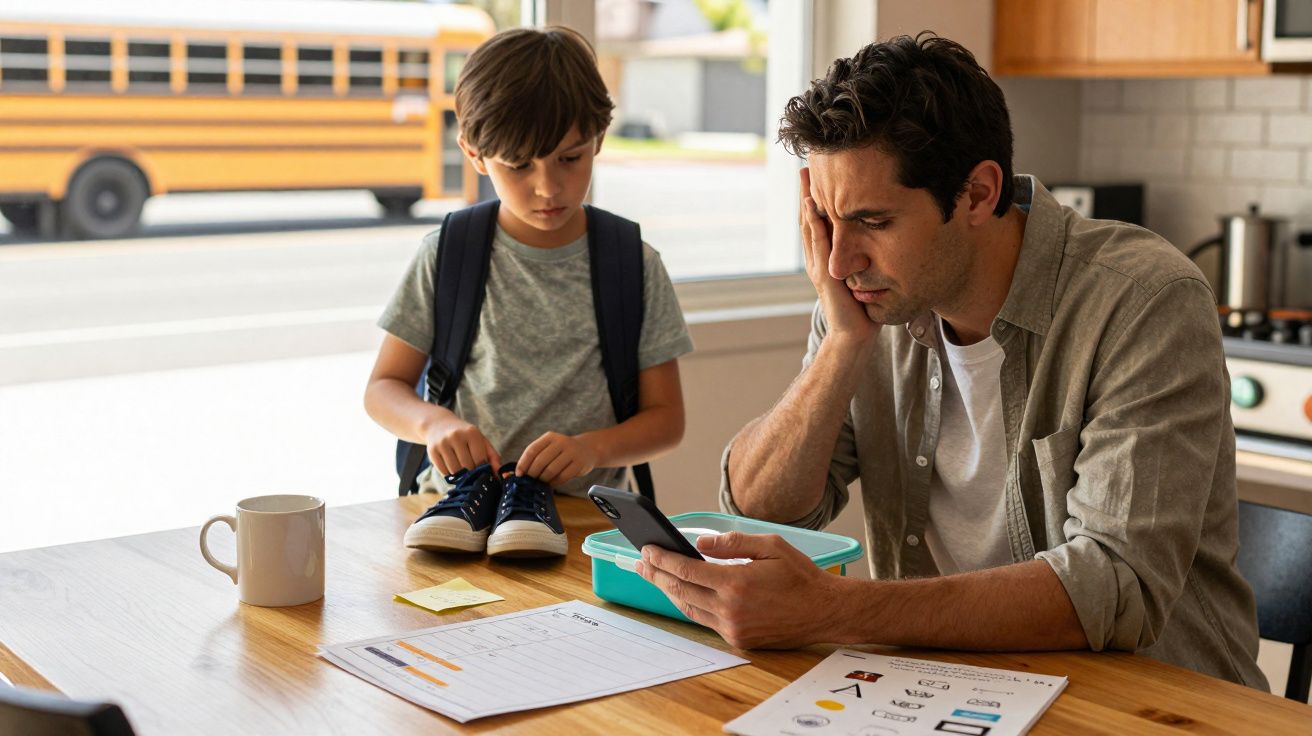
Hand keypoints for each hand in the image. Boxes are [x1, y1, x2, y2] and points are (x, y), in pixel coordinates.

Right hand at [423, 414, 501, 475]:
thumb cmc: (464, 435)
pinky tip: (450, 465)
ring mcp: (442, 443)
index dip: (482, 468)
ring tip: (461, 466)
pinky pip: (444, 472)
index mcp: (471, 432)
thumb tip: (499, 474)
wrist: (438, 424)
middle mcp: (456, 436)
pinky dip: (449, 474)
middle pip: (467, 466)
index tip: (481, 468)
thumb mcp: (480, 440)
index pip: (480, 460)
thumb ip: (492, 456)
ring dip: (460, 474)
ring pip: (455, 471)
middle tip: (471, 469)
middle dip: (471, 472)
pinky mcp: (432, 451)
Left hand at [517, 432, 599, 485]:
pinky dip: (554, 483)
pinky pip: (562, 477)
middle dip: (532, 474)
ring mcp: (572, 452)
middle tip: (529, 481)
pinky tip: (551, 484)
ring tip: (541, 483)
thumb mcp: (550, 447)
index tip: (519, 474)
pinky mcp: (579, 464)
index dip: (523, 463)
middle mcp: (561, 442)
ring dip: (543, 479)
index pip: (532, 450)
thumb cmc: (562, 451)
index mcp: (550, 437)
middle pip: (541, 461)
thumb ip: (536, 456)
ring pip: (551, 470)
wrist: (587, 449)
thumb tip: (519, 473)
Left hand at [636, 531, 844, 648]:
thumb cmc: (801, 576)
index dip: (662, 559)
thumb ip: (732, 543)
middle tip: (640, 562)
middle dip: (656, 573)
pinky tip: (681, 592)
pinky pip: (704, 620)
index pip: (686, 570)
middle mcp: (730, 609)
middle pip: (680, 590)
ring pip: (688, 608)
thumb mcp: (771, 546)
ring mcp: (732, 628)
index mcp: (736, 583)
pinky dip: (689, 604)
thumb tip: (699, 543)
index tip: (647, 549)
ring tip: (654, 575)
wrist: (825, 612)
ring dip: (668, 591)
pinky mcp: (738, 639)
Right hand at [800, 167, 879, 345]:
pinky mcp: (824, 275)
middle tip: (806, 167)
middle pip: (810, 219)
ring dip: (806, 200)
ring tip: (806, 177)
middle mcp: (818, 259)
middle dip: (808, 193)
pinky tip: (813, 205)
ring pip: (809, 227)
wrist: (854, 334)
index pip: (820, 223)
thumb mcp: (864, 275)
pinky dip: (814, 223)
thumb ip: (865, 258)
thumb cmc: (862, 307)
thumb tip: (880, 238)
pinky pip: (818, 244)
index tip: (820, 175)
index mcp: (827, 257)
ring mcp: (818, 266)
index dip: (818, 199)